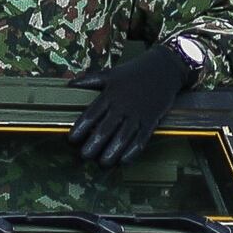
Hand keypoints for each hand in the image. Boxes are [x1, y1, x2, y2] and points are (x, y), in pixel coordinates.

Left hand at [67, 40, 201, 169]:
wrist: (164, 68)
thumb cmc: (134, 72)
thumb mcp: (110, 73)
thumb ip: (89, 80)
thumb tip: (68, 85)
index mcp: (110, 94)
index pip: (91, 115)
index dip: (80, 129)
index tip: (71, 140)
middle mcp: (122, 106)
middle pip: (105, 130)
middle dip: (93, 145)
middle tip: (84, 156)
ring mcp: (138, 115)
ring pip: (123, 138)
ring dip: (112, 152)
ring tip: (102, 163)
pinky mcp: (151, 121)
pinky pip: (141, 140)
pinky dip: (133, 152)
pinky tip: (124, 161)